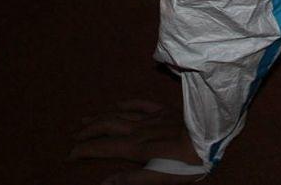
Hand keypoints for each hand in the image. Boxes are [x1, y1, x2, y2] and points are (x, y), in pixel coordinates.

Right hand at [70, 100, 207, 183]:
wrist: (213, 137)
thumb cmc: (188, 162)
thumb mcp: (161, 177)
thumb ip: (132, 179)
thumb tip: (104, 183)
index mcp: (136, 147)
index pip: (102, 147)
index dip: (83, 150)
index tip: (68, 155)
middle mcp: (140, 129)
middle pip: (106, 127)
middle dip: (87, 133)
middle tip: (72, 139)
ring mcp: (152, 118)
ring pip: (119, 114)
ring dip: (100, 117)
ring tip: (84, 121)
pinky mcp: (165, 110)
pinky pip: (141, 104)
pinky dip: (126, 104)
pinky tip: (117, 105)